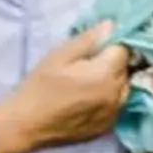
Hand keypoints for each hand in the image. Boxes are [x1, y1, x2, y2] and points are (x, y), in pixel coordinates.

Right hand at [0, 22, 130, 152]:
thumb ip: (89, 40)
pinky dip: (110, 98)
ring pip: (124, 88)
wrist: (26, 124)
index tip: (97, 46)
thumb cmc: (40, 86)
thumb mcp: (60, 55)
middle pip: (126, 69)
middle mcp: (116, 95)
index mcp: (105, 74)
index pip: (124, 50)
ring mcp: (114, 113)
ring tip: (90, 81)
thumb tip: (111, 26)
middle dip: (113, 62)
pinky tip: (90, 98)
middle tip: (90, 62)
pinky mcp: (108, 127)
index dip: (112, 45)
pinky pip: (117, 105)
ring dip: (114, 81)